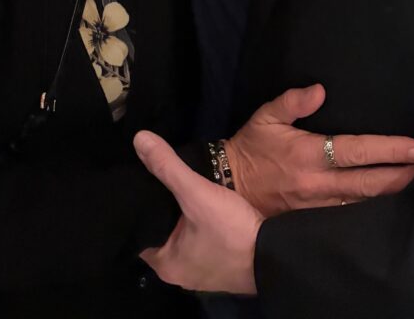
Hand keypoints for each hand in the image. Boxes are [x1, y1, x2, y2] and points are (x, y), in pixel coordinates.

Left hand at [134, 130, 261, 294]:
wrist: (276, 256)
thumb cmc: (231, 230)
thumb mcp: (196, 192)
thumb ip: (168, 166)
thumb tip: (139, 139)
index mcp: (163, 263)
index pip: (138, 231)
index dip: (137, 205)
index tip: (139, 180)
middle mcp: (177, 273)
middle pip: (161, 232)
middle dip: (162, 208)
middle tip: (158, 177)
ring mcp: (201, 272)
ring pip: (183, 236)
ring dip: (183, 216)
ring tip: (178, 185)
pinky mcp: (220, 266)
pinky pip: (201, 241)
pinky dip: (200, 225)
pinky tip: (204, 204)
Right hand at [225, 84, 413, 216]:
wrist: (228, 186)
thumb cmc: (251, 147)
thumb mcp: (266, 116)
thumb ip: (293, 102)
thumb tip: (320, 90)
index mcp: (309, 154)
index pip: (357, 152)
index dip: (390, 150)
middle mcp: (318, 183)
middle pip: (369, 184)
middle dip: (402, 176)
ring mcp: (318, 206)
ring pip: (363, 203)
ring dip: (392, 194)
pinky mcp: (314, 220)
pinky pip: (350, 215)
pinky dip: (372, 209)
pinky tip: (388, 204)